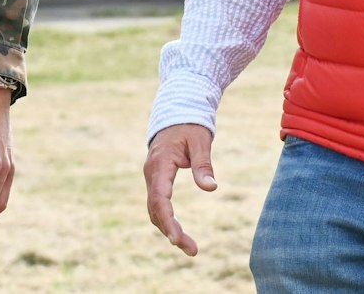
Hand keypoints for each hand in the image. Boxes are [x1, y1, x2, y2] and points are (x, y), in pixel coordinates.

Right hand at [143, 123, 215, 255]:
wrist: (176, 113)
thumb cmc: (190, 126)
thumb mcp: (201, 141)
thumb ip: (204, 164)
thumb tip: (211, 188)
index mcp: (160, 164)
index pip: (160, 198)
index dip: (167, 220)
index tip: (177, 239)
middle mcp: (151, 173)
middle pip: (156, 210)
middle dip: (171, 232)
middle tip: (193, 251)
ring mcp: (152, 177)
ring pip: (154, 210)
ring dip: (169, 229)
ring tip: (190, 247)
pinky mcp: (156, 180)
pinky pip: (157, 204)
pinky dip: (166, 220)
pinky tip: (178, 232)